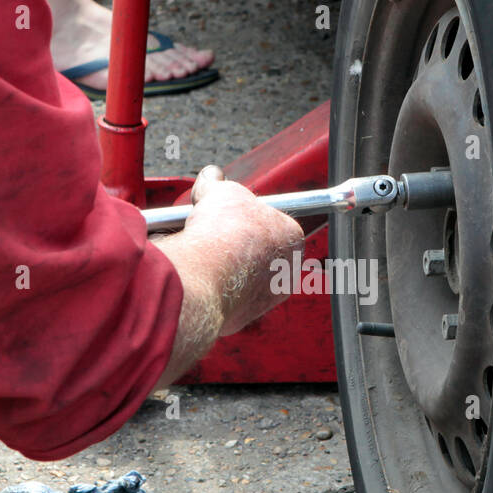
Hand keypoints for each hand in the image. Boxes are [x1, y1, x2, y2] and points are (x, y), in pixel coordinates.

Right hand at [184, 165, 304, 334]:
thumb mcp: (220, 191)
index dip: (246, 216)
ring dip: (224, 266)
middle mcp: (288, 271)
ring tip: (202, 254)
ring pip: (243, 277)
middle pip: (259, 252)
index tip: (228, 215)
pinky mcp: (243, 316)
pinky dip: (213, 287)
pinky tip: (199, 275)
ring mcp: (267, 298)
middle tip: (213, 234)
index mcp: (293, 237)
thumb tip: (210, 176)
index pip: (272, 223)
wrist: (207, 272)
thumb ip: (217, 184)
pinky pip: (226, 296)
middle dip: (237, 244)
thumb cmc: (224, 230)